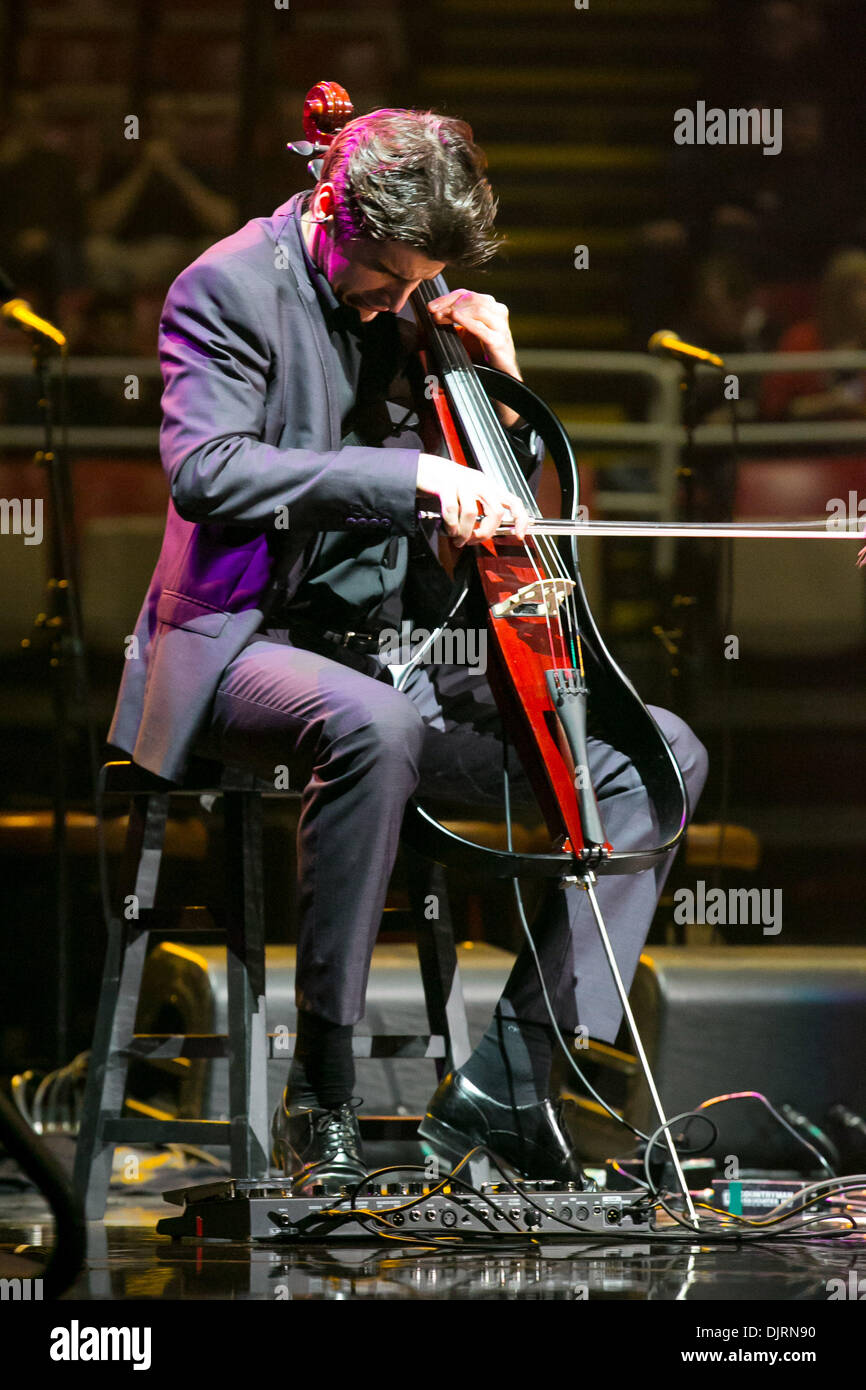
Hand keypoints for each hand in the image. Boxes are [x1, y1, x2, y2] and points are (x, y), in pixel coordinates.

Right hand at [416, 453, 530, 545]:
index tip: (519, 535)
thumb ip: (479, 509)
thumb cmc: (445, 484)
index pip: (513, 501)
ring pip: (472, 513)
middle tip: (473, 541)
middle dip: (485, 533)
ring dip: (464, 532)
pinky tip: (447, 529)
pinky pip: (452, 510)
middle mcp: (479, 482)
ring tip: (457, 538)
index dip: (520, 519)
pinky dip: (451, 524)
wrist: (422, 468)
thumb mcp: (468, 494)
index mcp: (488, 485)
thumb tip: (485, 534)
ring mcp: (462, 482)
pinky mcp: (445, 485)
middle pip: (495, 512)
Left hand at [426, 289, 519, 378]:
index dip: (446, 298)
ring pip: (477, 308)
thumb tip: (434, 313)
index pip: (466, 294)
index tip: (430, 306)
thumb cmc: (483, 350)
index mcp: (491, 306)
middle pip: (471, 298)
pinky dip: (466, 321)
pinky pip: (480, 328)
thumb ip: (456, 320)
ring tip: (440, 317)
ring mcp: (500, 326)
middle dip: (449, 304)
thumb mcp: (468, 331)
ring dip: (455, 311)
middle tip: (433, 312)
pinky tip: (455, 317)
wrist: (501, 372)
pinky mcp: (498, 341)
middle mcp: (498, 312)